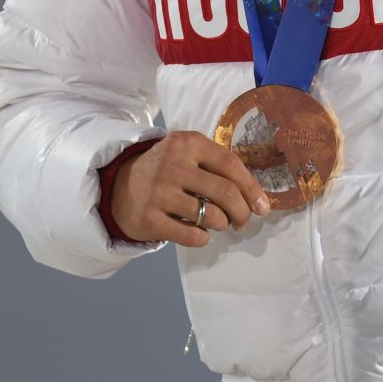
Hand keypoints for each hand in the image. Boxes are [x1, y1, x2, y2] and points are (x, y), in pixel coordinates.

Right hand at [111, 131, 271, 247]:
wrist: (120, 186)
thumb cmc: (167, 171)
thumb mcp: (188, 154)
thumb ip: (219, 166)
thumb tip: (257, 199)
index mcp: (187, 143)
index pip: (230, 164)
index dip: (251, 188)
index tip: (263, 206)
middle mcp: (172, 164)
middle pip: (225, 192)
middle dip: (242, 212)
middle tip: (242, 221)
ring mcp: (159, 192)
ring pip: (211, 216)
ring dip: (222, 224)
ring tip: (217, 222)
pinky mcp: (150, 218)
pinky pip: (193, 236)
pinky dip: (203, 238)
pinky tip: (199, 232)